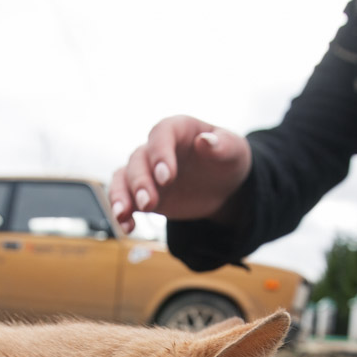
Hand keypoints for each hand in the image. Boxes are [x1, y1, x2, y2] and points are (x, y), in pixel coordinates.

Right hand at [109, 115, 251, 233]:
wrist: (223, 185)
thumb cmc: (228, 160)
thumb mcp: (235, 150)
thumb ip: (223, 145)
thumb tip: (205, 141)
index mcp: (178, 129)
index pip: (162, 134)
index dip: (160, 154)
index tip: (166, 177)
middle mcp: (157, 148)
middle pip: (139, 159)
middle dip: (140, 182)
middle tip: (148, 203)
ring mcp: (147, 171)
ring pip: (124, 177)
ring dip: (121, 196)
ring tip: (124, 215)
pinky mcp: (143, 192)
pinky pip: (125, 199)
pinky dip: (123, 212)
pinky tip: (128, 227)